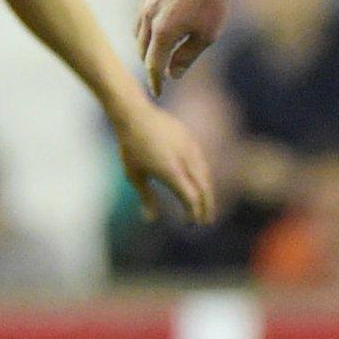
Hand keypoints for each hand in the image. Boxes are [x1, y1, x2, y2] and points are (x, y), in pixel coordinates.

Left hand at [110, 101, 217, 222]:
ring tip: (206, 204)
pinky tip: (200, 183)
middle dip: (207, 206)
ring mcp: (191, 149)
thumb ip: (147, 198)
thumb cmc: (131, 147)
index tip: (190, 223)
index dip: (194, 213)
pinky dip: (204, 177)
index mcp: (172, 172)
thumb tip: (151, 219)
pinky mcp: (191, 140)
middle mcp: (186, 161)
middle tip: (207, 220)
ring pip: (205, 174)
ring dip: (207, 192)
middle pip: (204, 188)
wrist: (135, 115)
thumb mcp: (135, 176)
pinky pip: (202, 162)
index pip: (191, 198)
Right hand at [135, 0, 233, 95]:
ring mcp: (146, 0)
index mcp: (162, 32)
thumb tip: (173, 75)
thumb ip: (187, 57)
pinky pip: (142, 12)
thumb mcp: (206, 35)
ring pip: (138, 30)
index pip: (153, 65)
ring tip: (156, 51)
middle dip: (150, 63)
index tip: (158, 92)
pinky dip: (147, 25)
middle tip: (159, 72)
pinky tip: (159, 25)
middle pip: (142, 49)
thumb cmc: (214, 1)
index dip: (156, 81)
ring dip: (145, 44)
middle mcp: (148, 17)